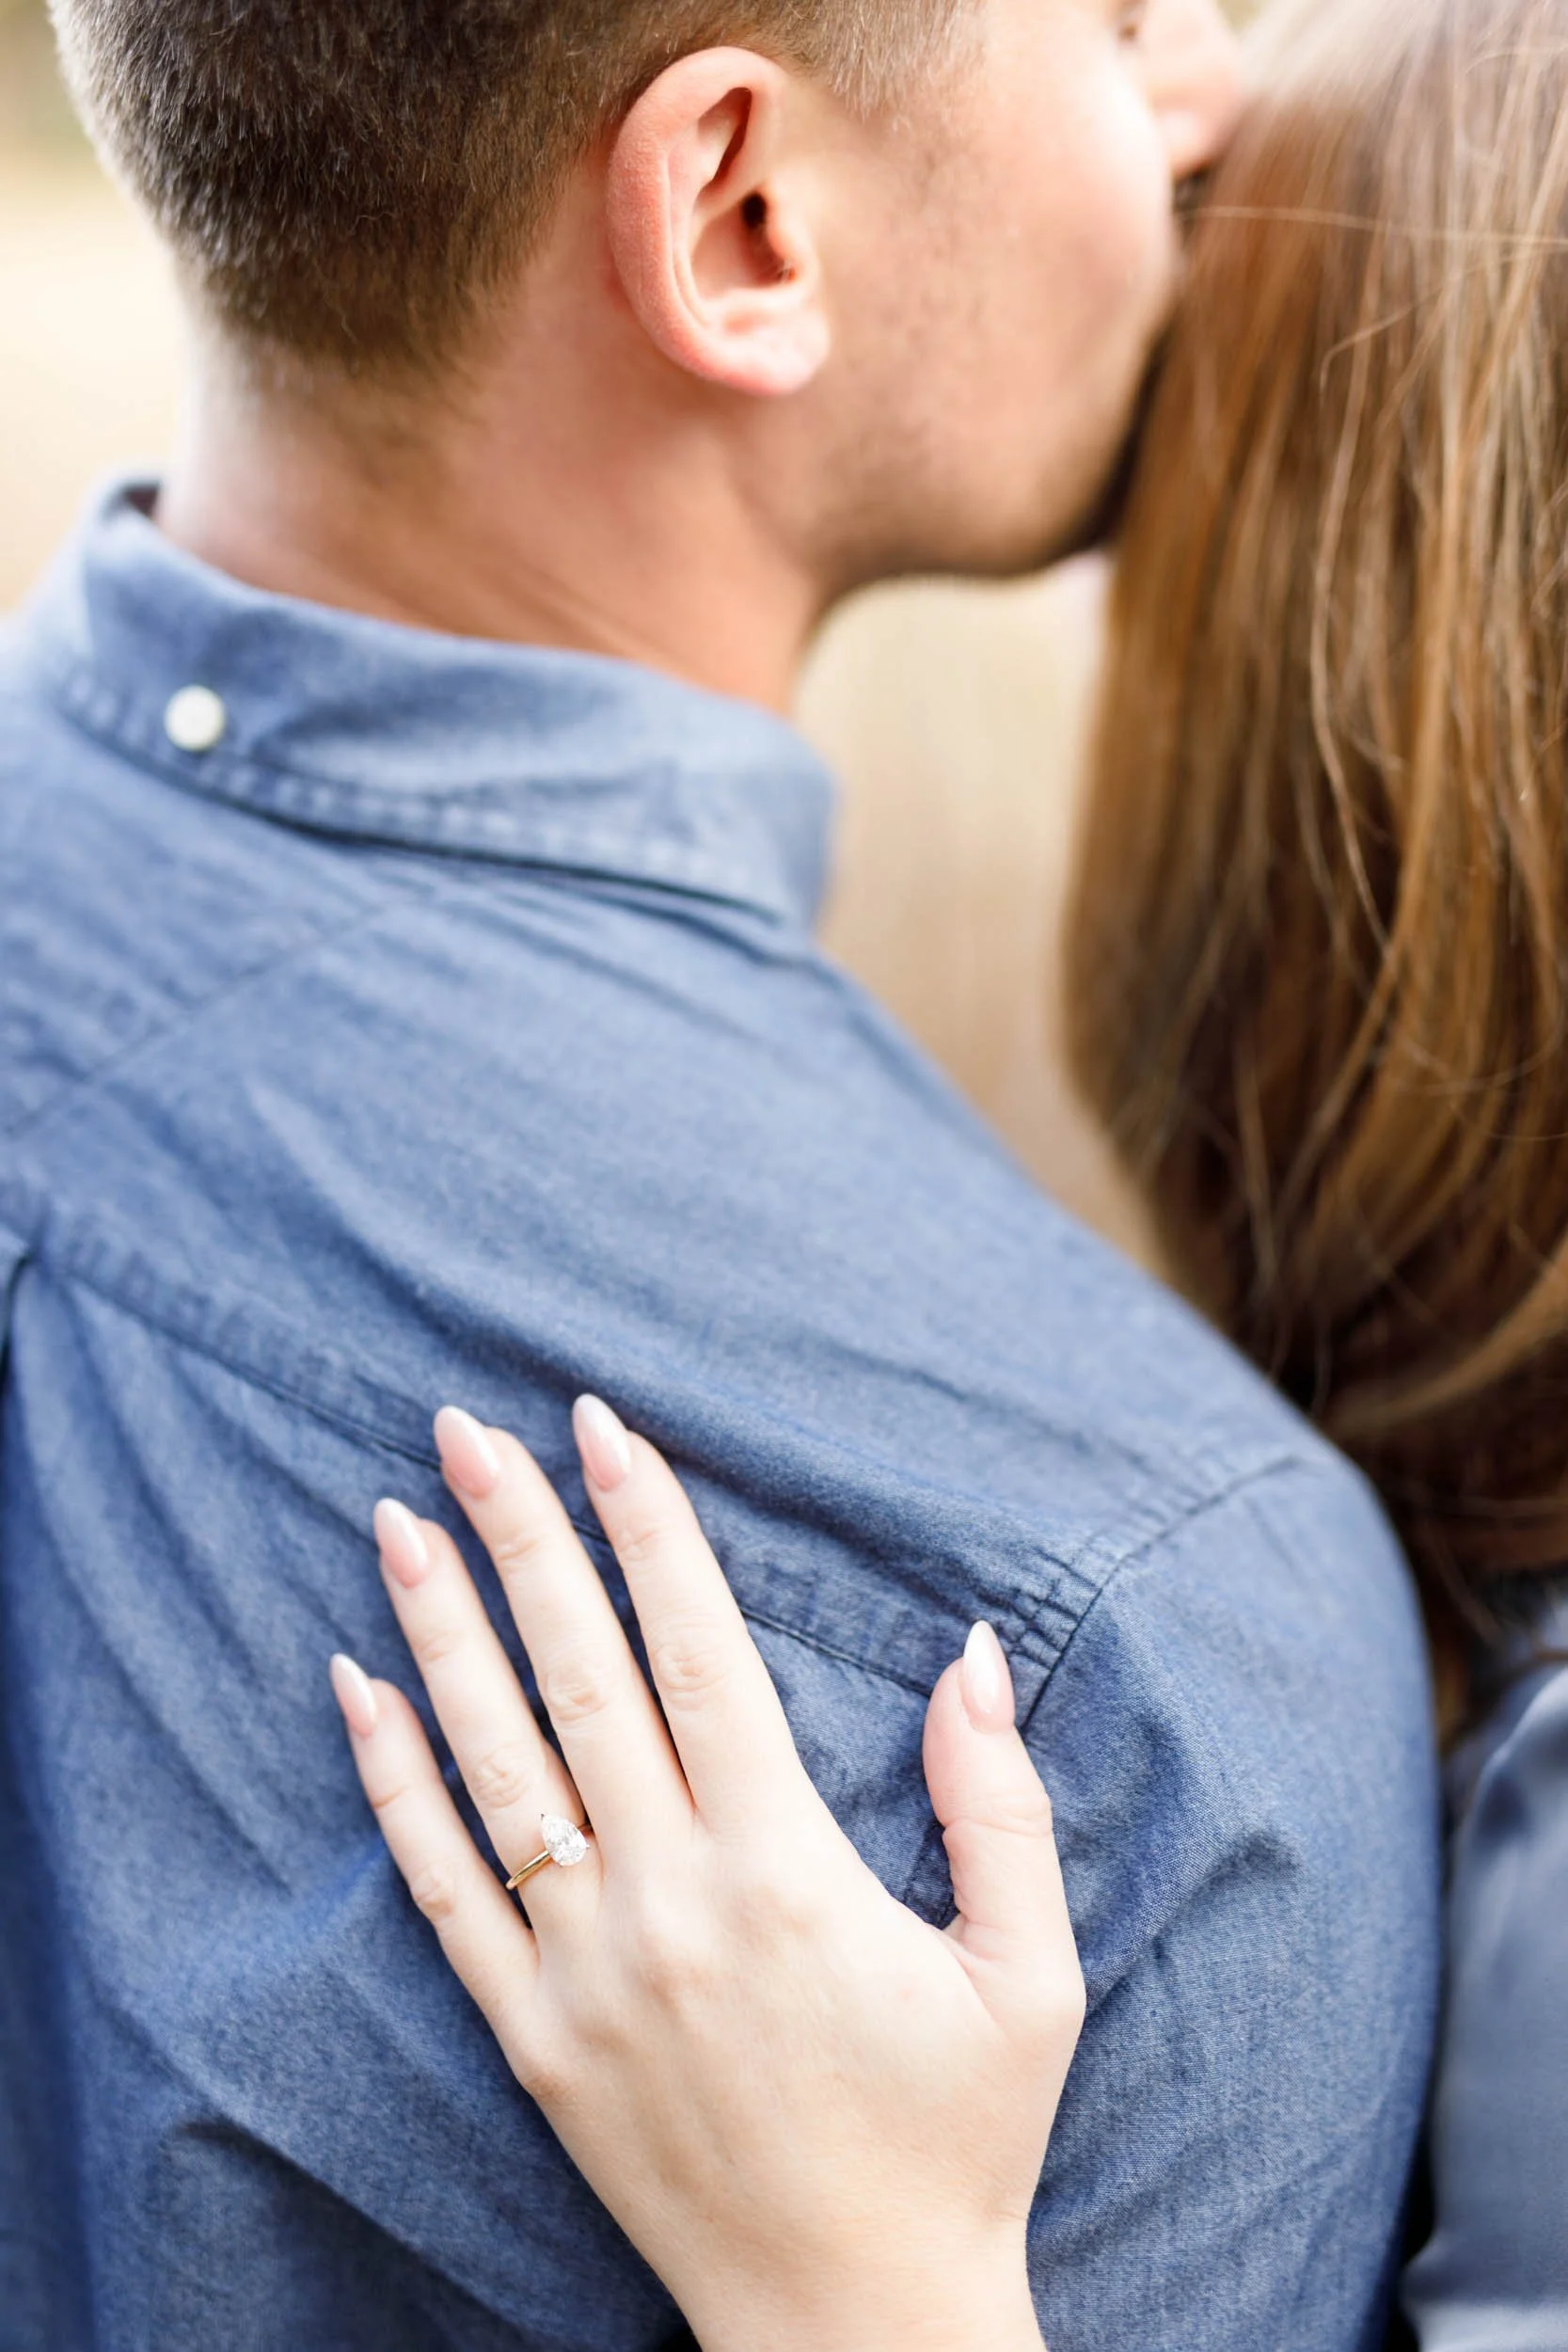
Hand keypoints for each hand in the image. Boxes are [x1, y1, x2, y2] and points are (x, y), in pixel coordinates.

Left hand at [330, 1399, 1082, 2351]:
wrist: (852, 2324)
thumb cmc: (956, 2142)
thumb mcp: (1027, 1975)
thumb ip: (1001, 1804)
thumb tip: (973, 1654)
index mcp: (786, 1869)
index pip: (697, 1651)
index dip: (647, 1527)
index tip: (604, 1425)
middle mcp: (668, 1901)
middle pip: (578, 1676)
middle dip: (522, 1536)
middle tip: (468, 1426)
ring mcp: (584, 1969)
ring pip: (493, 1761)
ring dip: (441, 1629)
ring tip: (396, 1517)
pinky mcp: (532, 2034)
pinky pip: (441, 1887)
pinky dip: (392, 1782)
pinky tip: (359, 1689)